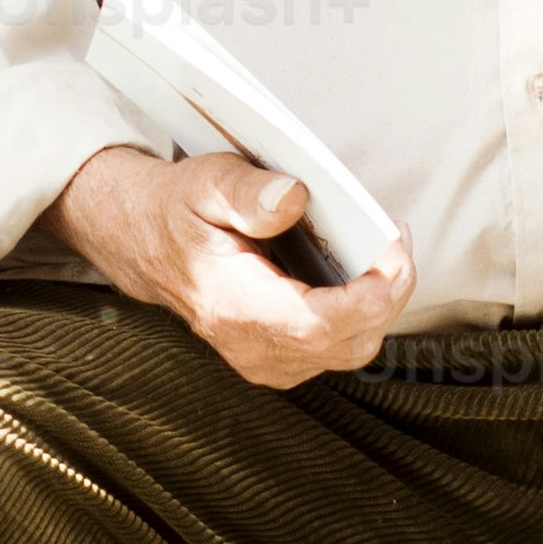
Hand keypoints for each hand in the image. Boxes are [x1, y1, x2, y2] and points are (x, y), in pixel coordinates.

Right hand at [58, 143, 409, 390]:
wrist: (145, 243)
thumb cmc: (178, 211)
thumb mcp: (204, 182)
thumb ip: (248, 192)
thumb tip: (295, 198)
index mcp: (230, 306)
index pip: (313, 325)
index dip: (366, 297)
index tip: (393, 253)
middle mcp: (251, 347)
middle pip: (348, 341)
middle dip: (388, 291)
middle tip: (397, 237)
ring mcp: (268, 361)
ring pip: (352, 348)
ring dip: (382, 301)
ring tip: (387, 249)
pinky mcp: (281, 360)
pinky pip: (341, 347)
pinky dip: (364, 312)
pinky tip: (365, 272)